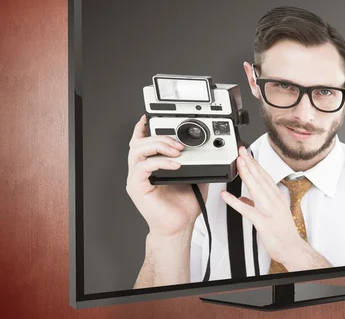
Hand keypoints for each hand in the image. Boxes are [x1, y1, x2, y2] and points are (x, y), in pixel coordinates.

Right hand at [126, 114, 208, 237]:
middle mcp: (140, 170)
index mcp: (150, 166)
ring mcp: (136, 179)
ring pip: (137, 151)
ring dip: (158, 146)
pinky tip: (174, 164)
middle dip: (159, 136)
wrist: (179, 227)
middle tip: (178, 143)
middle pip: (138, 142)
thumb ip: (195, 161)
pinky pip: (142, 168)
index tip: (153, 117)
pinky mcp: (136, 188)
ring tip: (176, 150)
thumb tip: (207, 149)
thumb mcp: (194, 176)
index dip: (145, 127)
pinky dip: (159, 162)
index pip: (142, 141)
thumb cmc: (183, 206)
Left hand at [220, 146, 304, 265]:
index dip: (255, 164)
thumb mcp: (271, 214)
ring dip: (246, 174)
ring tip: (238, 163)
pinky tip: (226, 195)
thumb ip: (256, 204)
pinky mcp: (263, 222)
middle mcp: (274, 201)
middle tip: (241, 151)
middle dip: (250, 163)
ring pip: (256, 188)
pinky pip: (247, 210)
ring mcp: (269, 211)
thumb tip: (243, 198)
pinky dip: (235, 202)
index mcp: (276, 197)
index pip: (264, 176)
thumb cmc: (283, 232)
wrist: (292, 249)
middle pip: (260, 178)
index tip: (247, 154)